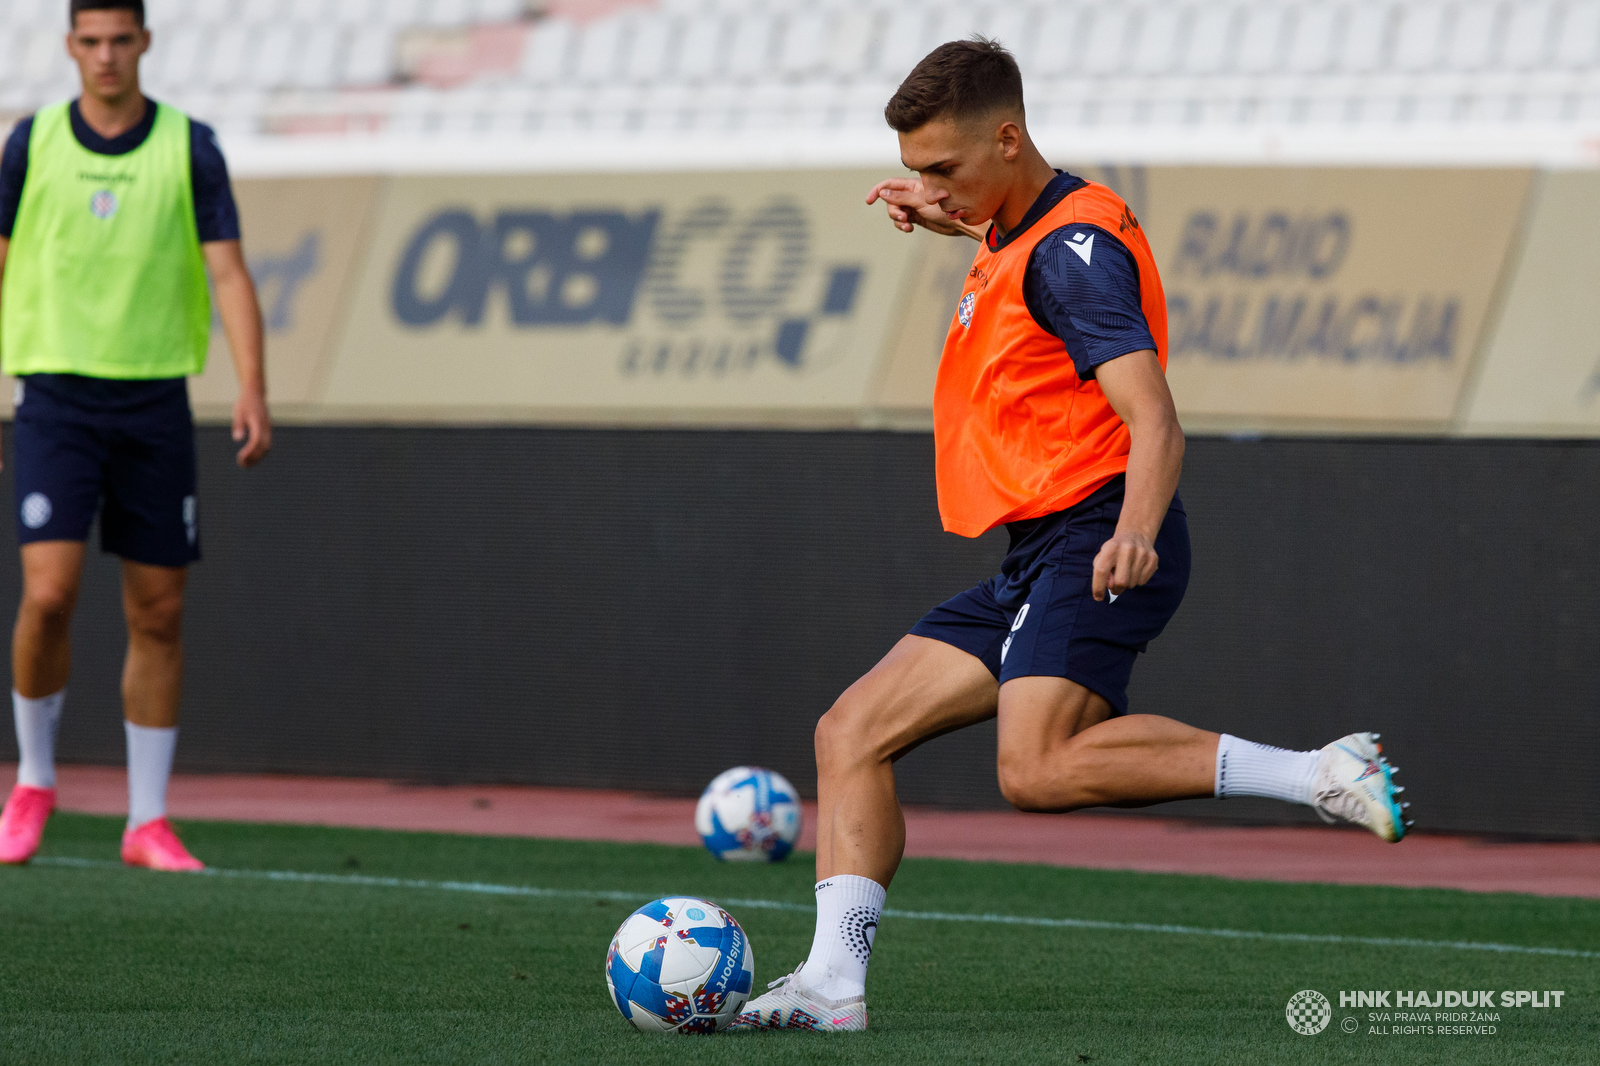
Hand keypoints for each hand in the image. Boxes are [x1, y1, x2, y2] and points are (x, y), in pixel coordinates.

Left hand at [232, 389, 271, 467]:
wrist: (255, 393)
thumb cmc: (245, 403)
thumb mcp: (238, 412)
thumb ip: (238, 425)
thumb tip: (237, 439)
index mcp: (258, 422)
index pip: (257, 441)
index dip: (250, 451)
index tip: (240, 458)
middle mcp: (266, 427)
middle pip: (264, 447)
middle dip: (254, 458)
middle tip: (242, 464)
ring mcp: (268, 429)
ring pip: (267, 448)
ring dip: (257, 457)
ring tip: (245, 464)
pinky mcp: (267, 431)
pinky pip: (266, 445)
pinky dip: (260, 453)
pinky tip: (250, 457)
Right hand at [865, 178, 981, 238]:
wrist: (959, 222)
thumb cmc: (944, 208)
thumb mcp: (920, 202)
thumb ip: (901, 197)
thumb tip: (882, 193)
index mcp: (912, 185)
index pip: (889, 185)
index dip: (878, 191)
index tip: (869, 201)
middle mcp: (911, 194)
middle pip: (891, 201)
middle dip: (893, 211)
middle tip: (903, 218)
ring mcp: (913, 206)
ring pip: (896, 212)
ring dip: (898, 220)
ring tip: (907, 226)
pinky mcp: (916, 217)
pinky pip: (902, 221)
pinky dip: (902, 225)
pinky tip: (910, 229)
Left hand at [1092, 529, 1158, 601]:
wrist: (1135, 534)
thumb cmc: (1114, 550)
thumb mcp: (1103, 556)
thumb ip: (1100, 571)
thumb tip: (1109, 585)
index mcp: (1111, 547)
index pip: (1101, 570)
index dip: (1098, 587)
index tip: (1098, 597)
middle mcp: (1127, 549)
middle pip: (1120, 582)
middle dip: (1116, 589)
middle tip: (1114, 587)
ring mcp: (1142, 553)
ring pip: (1132, 584)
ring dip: (1127, 584)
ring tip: (1126, 573)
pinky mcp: (1153, 559)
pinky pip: (1142, 581)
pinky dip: (1137, 580)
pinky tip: (1135, 570)